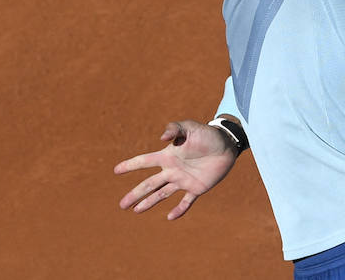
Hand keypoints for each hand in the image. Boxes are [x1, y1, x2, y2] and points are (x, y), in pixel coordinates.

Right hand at [114, 120, 238, 220]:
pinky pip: (186, 201)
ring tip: (136, 211)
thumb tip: (162, 137)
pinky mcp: (196, 188)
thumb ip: (175, 129)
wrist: (227, 145)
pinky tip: (170, 217)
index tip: (116, 170)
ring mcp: (183, 180)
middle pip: (149, 184)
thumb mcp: (191, 127)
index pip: (145, 162)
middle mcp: (172, 170)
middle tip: (122, 205)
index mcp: (168, 156)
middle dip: (135, 194)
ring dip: (149, 203)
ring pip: (162, 194)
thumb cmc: (208, 134)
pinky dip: (179, 210)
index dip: (130, 165)